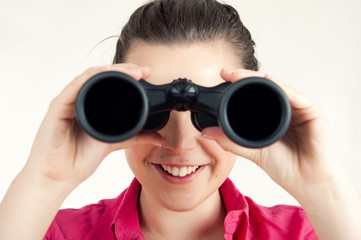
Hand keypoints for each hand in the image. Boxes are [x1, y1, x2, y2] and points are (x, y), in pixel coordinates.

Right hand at [24, 64, 162, 188]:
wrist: (59, 176)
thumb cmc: (79, 159)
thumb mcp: (114, 143)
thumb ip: (135, 137)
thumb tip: (160, 137)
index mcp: (91, 105)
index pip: (109, 82)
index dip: (128, 75)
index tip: (147, 73)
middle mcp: (79, 99)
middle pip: (101, 75)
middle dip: (124, 69)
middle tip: (143, 70)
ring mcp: (68, 100)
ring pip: (90, 76)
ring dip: (112, 70)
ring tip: (132, 72)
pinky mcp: (58, 106)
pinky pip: (75, 86)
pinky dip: (92, 78)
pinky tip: (106, 75)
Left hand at [202, 68, 344, 197]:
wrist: (308, 183)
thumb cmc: (286, 168)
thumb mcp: (253, 152)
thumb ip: (231, 141)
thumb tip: (206, 132)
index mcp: (272, 116)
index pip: (255, 95)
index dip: (238, 85)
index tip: (222, 75)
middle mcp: (286, 108)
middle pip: (264, 87)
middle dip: (245, 77)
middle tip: (227, 72)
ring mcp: (299, 108)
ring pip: (278, 87)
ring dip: (258, 79)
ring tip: (239, 75)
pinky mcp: (312, 111)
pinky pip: (296, 96)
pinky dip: (282, 88)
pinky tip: (269, 81)